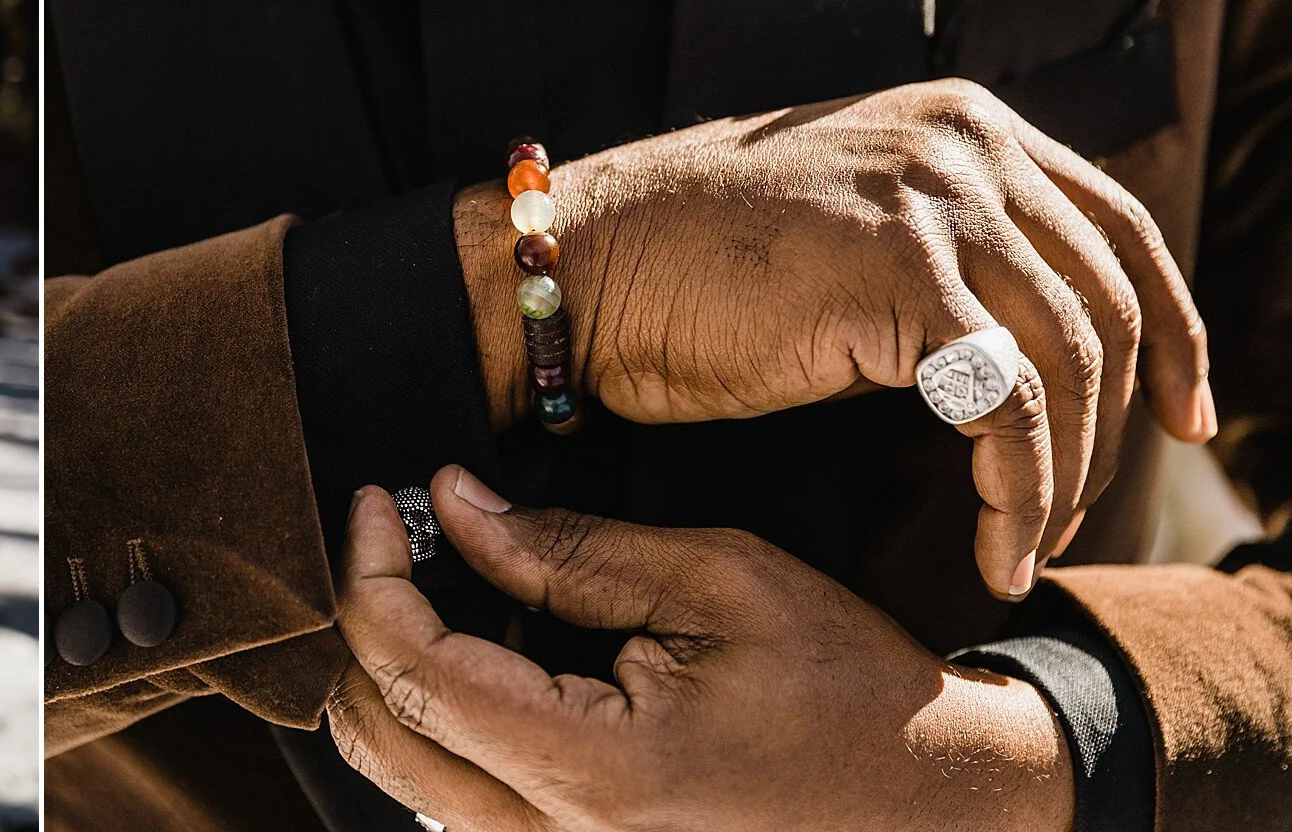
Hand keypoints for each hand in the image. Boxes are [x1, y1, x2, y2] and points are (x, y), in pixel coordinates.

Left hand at [326, 468, 1073, 831]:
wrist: (937, 803)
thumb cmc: (851, 691)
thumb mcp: (723, 583)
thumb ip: (571, 550)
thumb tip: (450, 503)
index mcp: (596, 772)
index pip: (415, 671)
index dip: (373, 573)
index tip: (379, 501)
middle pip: (378, 732)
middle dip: (368, 621)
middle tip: (399, 534)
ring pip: (405, 770)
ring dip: (397, 671)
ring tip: (447, 584)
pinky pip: (457, 793)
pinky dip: (445, 715)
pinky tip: (493, 651)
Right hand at [462, 78, 1212, 597]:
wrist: (577, 272)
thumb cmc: (680, 270)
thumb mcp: (841, 234)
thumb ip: (939, 260)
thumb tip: (1014, 354)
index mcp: (960, 124)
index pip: (1119, 227)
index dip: (1174, 331)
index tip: (1184, 416)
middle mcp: (965, 145)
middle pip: (1113, 298)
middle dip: (1121, 425)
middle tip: (1085, 513)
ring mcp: (937, 201)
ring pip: (1069, 361)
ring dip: (1060, 478)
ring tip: (1023, 548)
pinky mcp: (901, 276)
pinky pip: (1006, 407)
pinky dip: (1014, 492)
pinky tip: (992, 546)